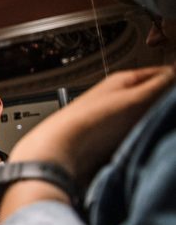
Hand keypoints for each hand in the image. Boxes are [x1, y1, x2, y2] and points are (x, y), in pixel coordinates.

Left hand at [8, 66, 175, 184]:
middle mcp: (118, 96)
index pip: (161, 74)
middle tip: (173, 113)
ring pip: (147, 116)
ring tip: (163, 128)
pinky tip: (147, 141)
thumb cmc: (91, 121)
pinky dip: (145, 135)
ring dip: (157, 122)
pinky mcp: (110, 138)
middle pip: (155, 96)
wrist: (60, 150)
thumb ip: (161, 84)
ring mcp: (114, 117)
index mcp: (123, 81)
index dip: (175, 80)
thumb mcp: (135, 97)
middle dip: (167, 104)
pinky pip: (136, 134)